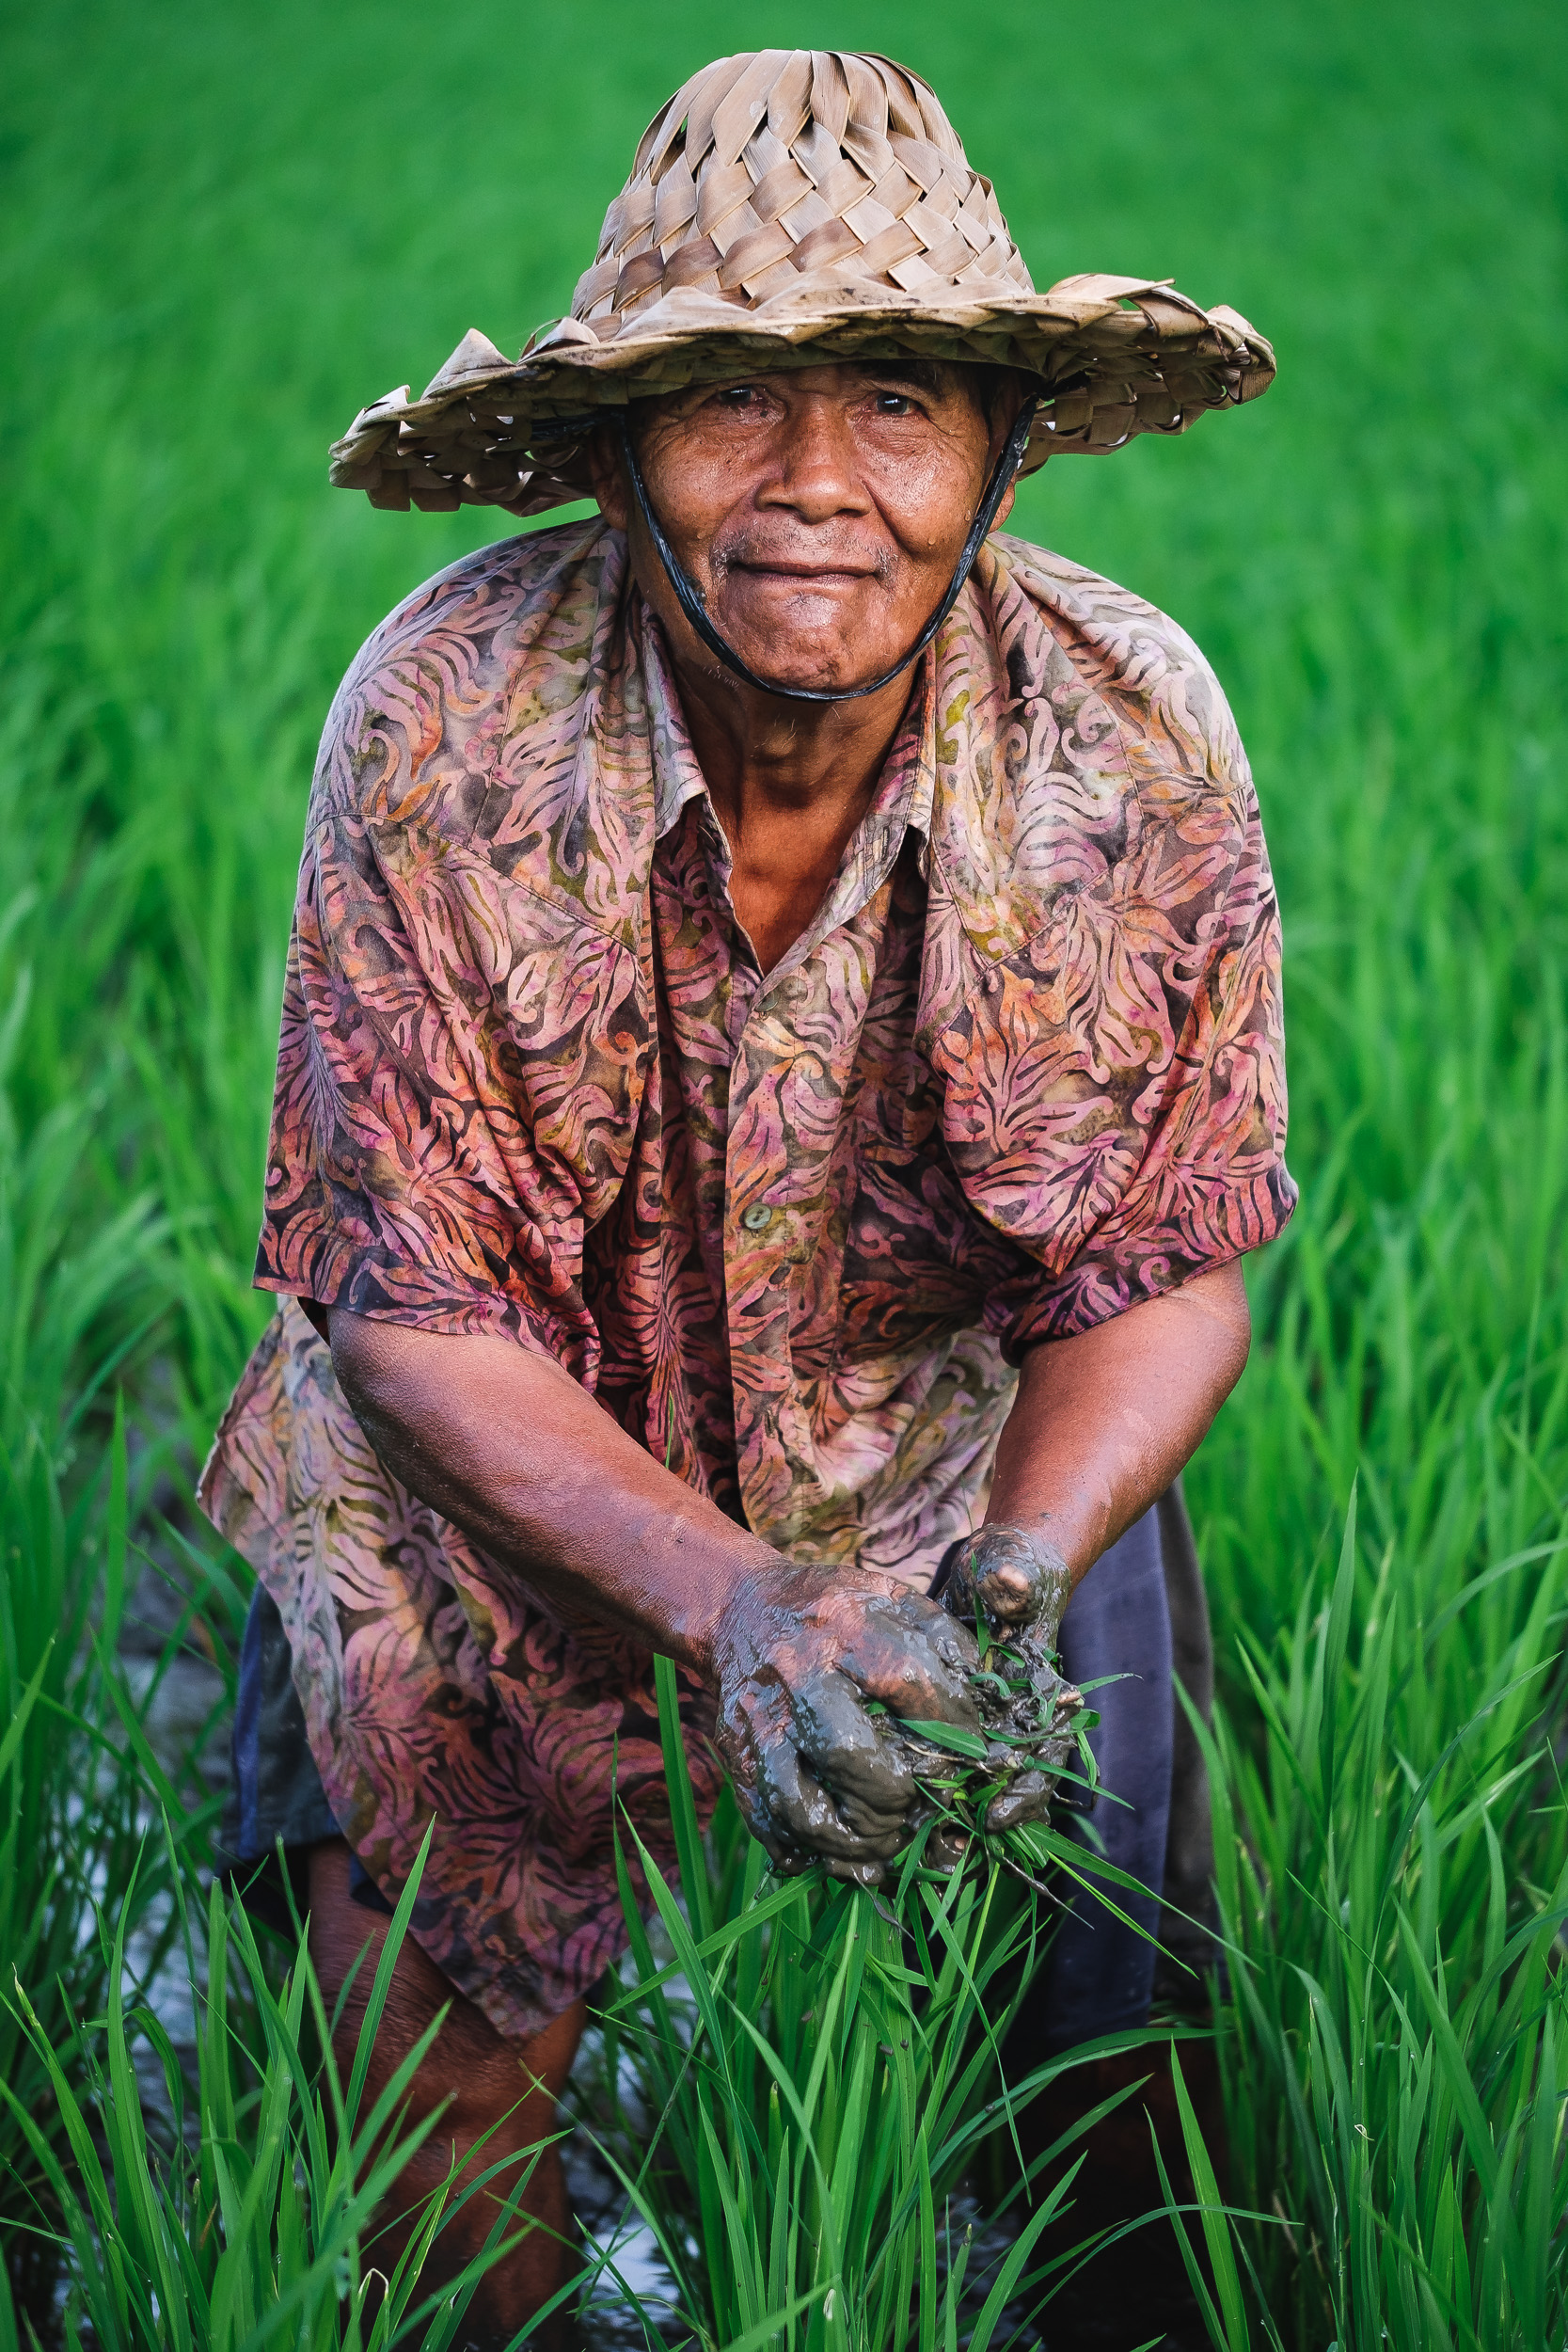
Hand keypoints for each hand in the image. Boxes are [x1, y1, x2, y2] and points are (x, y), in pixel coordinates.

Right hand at [711, 1563, 985, 1885]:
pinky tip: (836, 1851)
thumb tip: (989, 1694)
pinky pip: (766, 1818)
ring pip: (799, 1803)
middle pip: (847, 1752)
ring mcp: (761, 1718)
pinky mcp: (735, 1752)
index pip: (912, 1681)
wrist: (741, 1609)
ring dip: (850, 1839)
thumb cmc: (834, 1611)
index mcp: (848, 1626)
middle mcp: (799, 1672)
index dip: (954, 1726)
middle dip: (894, 1796)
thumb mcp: (889, 1597)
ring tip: (883, 1839)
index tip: (974, 1754)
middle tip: (918, 1806)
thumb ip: (942, 1636)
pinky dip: (803, 1848)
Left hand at [933, 1524, 1081, 1833]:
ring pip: (972, 1781)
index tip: (994, 1816)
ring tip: (916, 1842)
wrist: (998, 1566)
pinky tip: (886, 1810)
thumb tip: (1009, 1584)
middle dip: (979, 1815)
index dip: (1024, 1792)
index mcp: (1040, 1695)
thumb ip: (1014, 1579)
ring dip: (949, 1811)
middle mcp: (1014, 1716)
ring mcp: (983, 1721)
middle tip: (946, 1846)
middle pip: (1006, 1784)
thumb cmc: (1013, 1567)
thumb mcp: (1015, 1568)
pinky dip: (919, 1786)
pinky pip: (939, 1763)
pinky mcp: (949, 1718)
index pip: (1044, 1756)